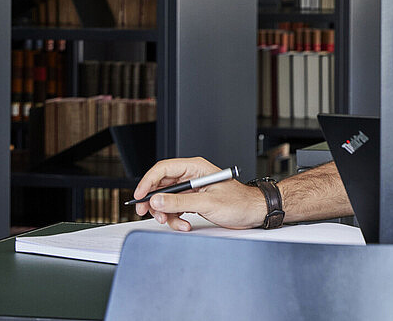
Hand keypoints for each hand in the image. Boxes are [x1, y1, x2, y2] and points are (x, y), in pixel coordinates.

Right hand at [132, 157, 267, 230]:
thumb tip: (157, 200)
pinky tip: (184, 224)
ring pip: (166, 200)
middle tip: (151, 213)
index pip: (163, 169)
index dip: (148, 182)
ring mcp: (192, 189)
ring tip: (177, 223)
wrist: (253, 212)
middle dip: (155, 202)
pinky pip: (175, 208)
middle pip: (161, 185)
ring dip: (167, 214)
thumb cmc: (240, 202)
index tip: (139, 196)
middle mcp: (192, 176)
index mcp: (196, 168)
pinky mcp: (193, 201)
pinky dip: (175, 218)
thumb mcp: (208, 203)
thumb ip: (180, 202)